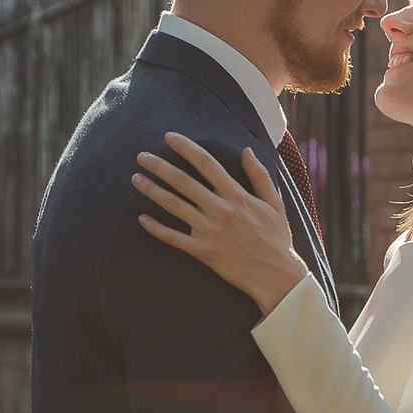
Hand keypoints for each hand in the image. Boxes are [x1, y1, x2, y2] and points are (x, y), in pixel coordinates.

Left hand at [133, 133, 311, 314]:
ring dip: (152, 190)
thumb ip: (259, 176)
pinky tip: (142, 219)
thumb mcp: (274, 203)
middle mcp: (220, 210)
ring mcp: (210, 231)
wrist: (275, 275)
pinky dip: (156, 228)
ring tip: (136, 179)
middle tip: (141, 156)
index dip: (186, 147)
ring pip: (174, 206)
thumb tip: (246, 151)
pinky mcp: (203, 251)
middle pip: (183, 181)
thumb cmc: (277, 239)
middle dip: (159, 166)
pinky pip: (174, 238)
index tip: (169, 137)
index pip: (206, 163)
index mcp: (237, 196)